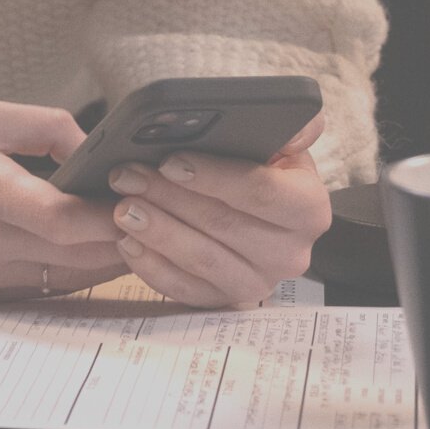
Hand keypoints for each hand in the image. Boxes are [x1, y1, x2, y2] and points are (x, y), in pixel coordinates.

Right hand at [0, 101, 127, 300]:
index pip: (61, 217)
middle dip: (127, 237)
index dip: (112, 215)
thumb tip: (95, 148)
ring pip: (71, 279)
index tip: (141, 195)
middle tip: (157, 211)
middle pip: (79, 255)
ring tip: (134, 228)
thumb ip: (44, 125)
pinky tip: (93, 248)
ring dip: (109, 259)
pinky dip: (77, 271)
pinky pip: (47, 289)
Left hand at [107, 115, 332, 306]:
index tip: (170, 162)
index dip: (214, 176)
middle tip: (126, 177)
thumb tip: (299, 127)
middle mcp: (291, 253)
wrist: (246, 208)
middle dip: (169, 197)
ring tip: (121, 208)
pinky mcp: (225, 301)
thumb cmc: (254, 166)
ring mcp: (258, 282)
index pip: (262, 191)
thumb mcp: (276, 141)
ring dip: (158, 232)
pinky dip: (153, 267)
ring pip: (203, 260)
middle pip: (224, 225)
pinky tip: (128, 243)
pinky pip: (187, 290)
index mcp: (308, 207)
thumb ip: (290, 128)